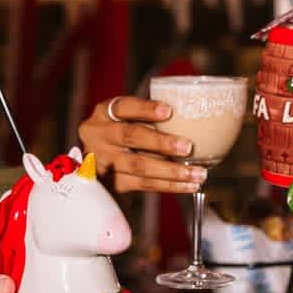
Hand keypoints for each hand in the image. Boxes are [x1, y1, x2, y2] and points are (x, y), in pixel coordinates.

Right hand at [79, 96, 207, 192]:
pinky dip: (169, 185)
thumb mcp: (128, 119)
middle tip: (187, 147)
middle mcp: (99, 136)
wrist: (94, 163)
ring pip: (139, 166)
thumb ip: (150, 118)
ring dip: (172, 171)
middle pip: (130, 137)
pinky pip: (144, 185)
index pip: (123, 107)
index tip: (168, 111)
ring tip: (197, 173)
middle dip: (161, 142)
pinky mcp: (113, 184)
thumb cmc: (123, 133)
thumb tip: (192, 119)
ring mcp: (104, 162)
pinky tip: (188, 185)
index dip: (144, 109)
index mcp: (104, 114)